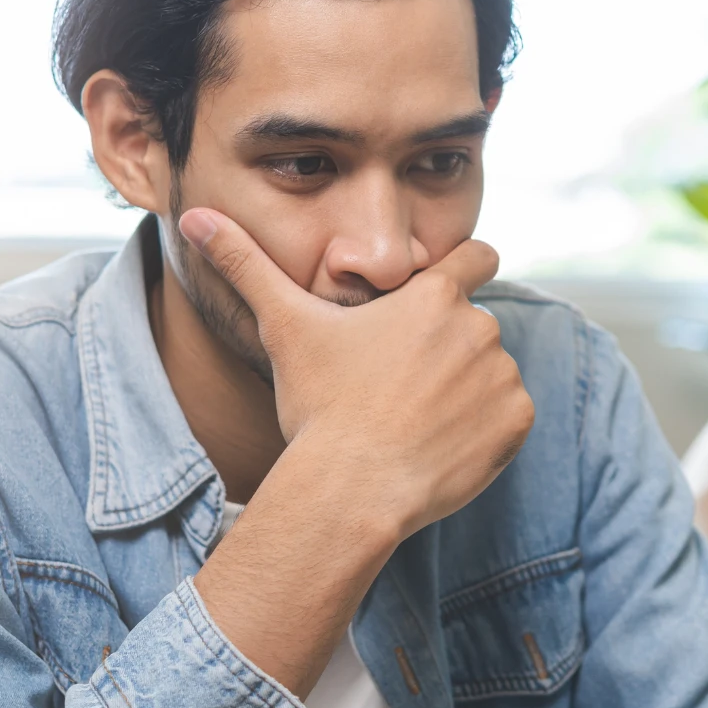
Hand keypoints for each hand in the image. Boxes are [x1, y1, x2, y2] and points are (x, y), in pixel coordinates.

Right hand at [179, 207, 534, 543]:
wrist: (351, 490)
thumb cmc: (319, 408)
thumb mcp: (284, 328)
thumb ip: (245, 265)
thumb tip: (193, 217)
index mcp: (433, 297)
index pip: (476, 257)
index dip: (468, 268)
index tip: (452, 289)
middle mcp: (478, 327)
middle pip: (472, 328)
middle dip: (445, 352)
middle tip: (399, 389)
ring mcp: (502, 377)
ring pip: (490, 374)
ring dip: (465, 391)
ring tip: (415, 421)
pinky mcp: (515, 423)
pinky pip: (508, 417)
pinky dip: (484, 430)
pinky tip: (440, 445)